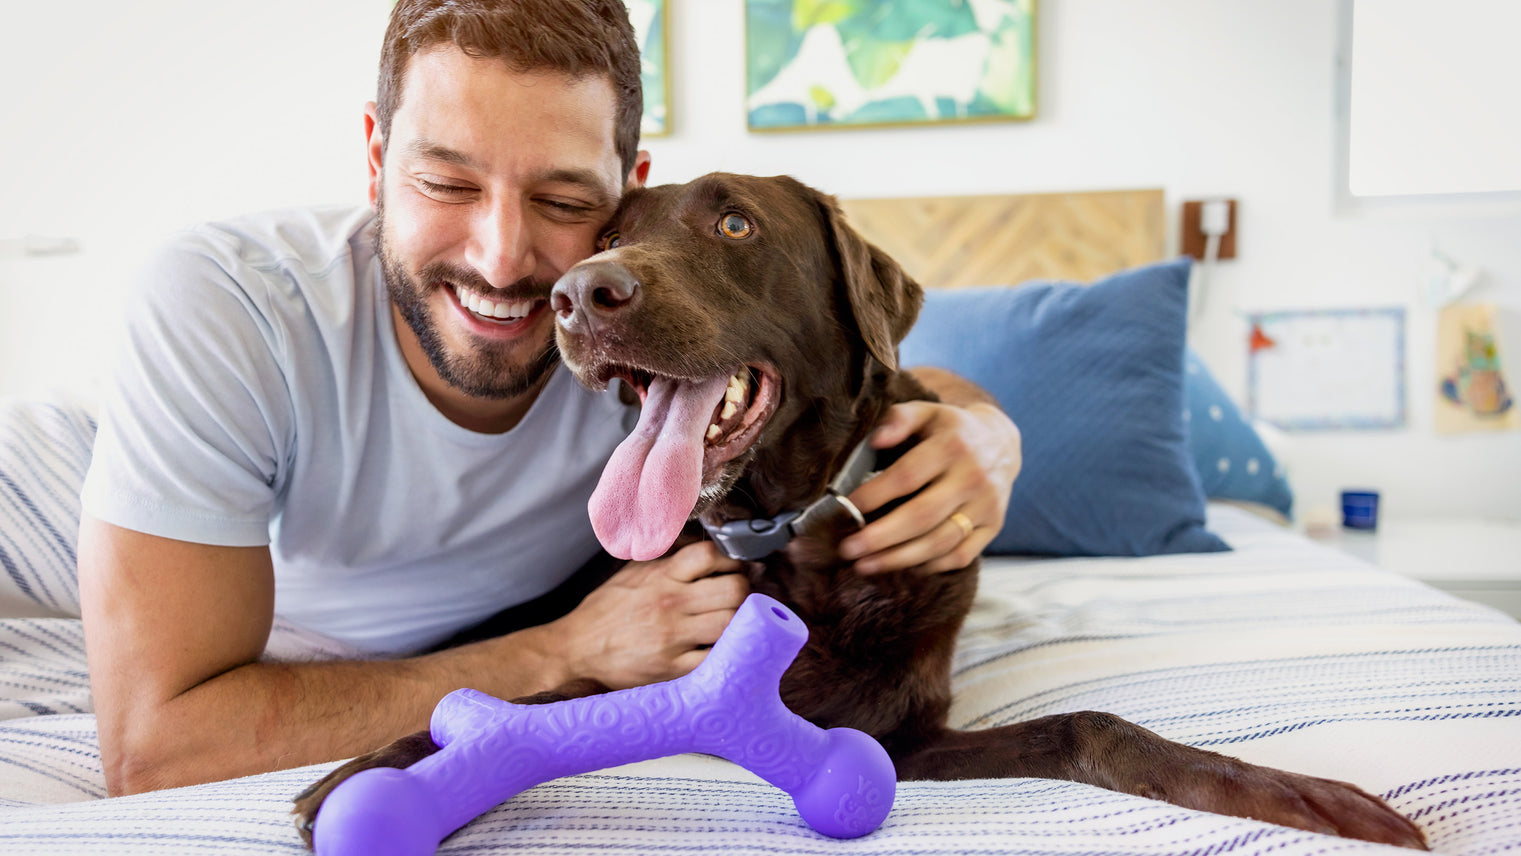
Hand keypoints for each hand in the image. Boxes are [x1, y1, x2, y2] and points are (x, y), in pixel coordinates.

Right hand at [548, 541, 747, 689]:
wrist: (575, 649)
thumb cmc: (606, 611)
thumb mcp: (633, 574)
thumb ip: (667, 561)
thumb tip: (702, 549)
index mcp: (661, 576)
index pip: (710, 555)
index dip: (732, 559)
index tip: (736, 568)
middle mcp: (670, 603)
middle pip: (732, 589)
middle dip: (744, 592)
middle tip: (740, 599)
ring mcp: (672, 637)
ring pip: (730, 624)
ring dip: (741, 623)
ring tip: (736, 624)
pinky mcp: (671, 668)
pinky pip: (715, 659)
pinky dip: (725, 654)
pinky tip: (723, 650)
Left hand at [840, 400, 1020, 574]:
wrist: (1001, 444)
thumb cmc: (951, 431)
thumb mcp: (927, 412)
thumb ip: (900, 418)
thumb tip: (876, 438)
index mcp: (952, 446)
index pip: (908, 476)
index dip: (875, 494)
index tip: (846, 507)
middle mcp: (972, 478)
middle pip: (922, 516)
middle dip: (881, 537)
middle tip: (848, 549)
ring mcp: (986, 506)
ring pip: (940, 542)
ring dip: (899, 559)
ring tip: (865, 565)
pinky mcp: (993, 527)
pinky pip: (960, 555)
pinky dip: (929, 566)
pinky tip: (902, 566)